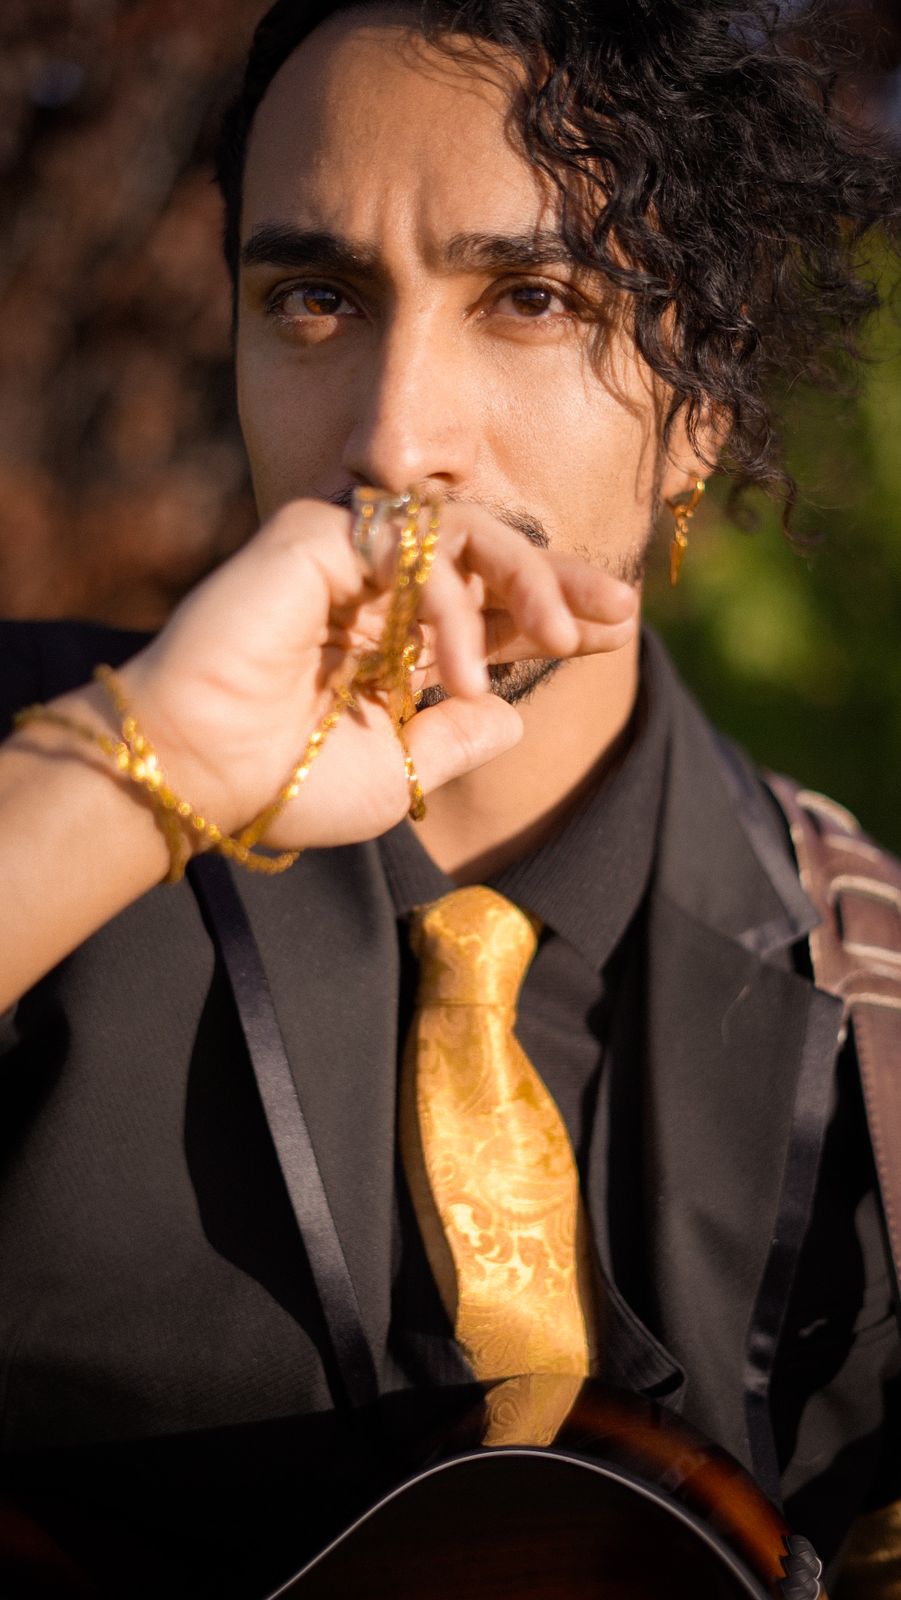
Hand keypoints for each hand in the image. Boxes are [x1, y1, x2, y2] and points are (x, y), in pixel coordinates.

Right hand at [117, 497, 637, 851]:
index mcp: (390, 645)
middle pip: (487, 559)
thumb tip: (516, 714)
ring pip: (462, 532)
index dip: (552, 615)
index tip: (616, 633)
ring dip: (524, 581)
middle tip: (622, 612)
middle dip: (561, 582)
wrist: (203, 776)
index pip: (488, 611)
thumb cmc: (287, 783)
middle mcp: (372, 595)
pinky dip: (450, 601)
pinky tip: (463, 667)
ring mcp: (344, 560)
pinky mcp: (315, 536)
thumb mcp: (402, 772)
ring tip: (557, 639)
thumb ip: (459, 740)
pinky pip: (412, 543)